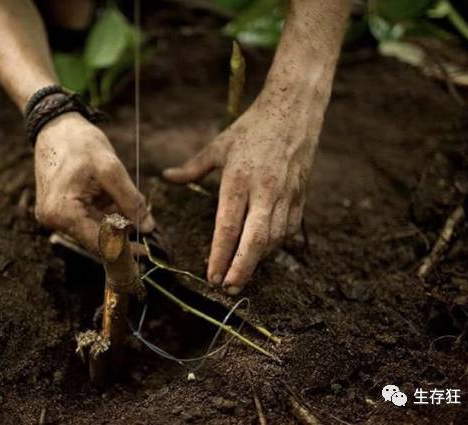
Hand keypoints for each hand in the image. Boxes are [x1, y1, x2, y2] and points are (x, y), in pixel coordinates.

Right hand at [34, 112, 153, 252]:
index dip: (124, 249)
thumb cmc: (80, 143)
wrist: (56, 126)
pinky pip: (86, 219)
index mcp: (62, 212)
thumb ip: (131, 201)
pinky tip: (107, 193)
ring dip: (112, 217)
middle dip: (120, 227)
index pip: (99, 243)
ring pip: (93, 229)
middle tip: (141, 213)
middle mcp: (52, 220)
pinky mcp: (57, 210)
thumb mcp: (112, 169)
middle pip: (96, 238)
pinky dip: (102, 210)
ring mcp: (53, 216)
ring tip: (117, 192)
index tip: (146, 252)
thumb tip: (148, 227)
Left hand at [163, 83, 326, 294]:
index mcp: (238, 179)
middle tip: (229, 289)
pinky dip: (276, 246)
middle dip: (241, 270)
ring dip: (258, 261)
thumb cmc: (252, 128)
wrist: (295, 111)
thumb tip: (166, 177)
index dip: (220, 255)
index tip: (212, 276)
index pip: (227, 227)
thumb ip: (192, 168)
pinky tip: (262, 253)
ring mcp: (285, 195)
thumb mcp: (218, 145)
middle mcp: (264, 191)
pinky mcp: (300, 196)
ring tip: (241, 277)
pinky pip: (288, 229)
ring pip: (273, 239)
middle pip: (254, 241)